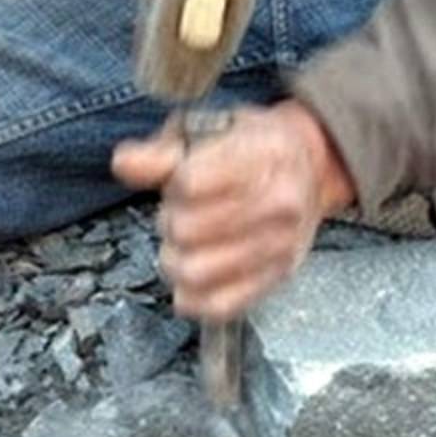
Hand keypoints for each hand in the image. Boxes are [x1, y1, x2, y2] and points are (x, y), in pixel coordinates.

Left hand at [112, 100, 355, 321]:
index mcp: (263, 155)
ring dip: (176, 260)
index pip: (189, 184)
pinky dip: (193, 298)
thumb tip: (124, 164)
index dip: (173, 185)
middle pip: (187, 230)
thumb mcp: (210, 129)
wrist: (311, 167)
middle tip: (182, 214)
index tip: (182, 181)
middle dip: (171, 222)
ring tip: (186, 245)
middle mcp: (279, 202)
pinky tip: (193, 279)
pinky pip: (219, 306)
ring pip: (195, 272)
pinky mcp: (277, 278)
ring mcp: (280, 245)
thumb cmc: (254, 146)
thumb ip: (162, 152)